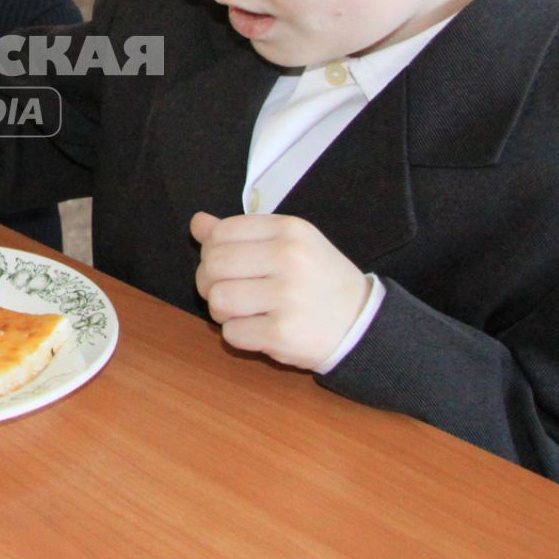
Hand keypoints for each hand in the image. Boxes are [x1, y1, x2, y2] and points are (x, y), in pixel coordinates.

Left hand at [190, 212, 370, 370]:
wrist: (360, 323)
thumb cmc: (316, 279)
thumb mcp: (287, 244)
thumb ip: (240, 232)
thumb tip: (197, 223)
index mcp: (288, 229)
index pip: (220, 232)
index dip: (211, 251)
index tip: (227, 265)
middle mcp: (289, 258)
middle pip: (212, 265)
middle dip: (210, 283)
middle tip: (230, 292)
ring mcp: (288, 296)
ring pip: (218, 300)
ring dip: (222, 312)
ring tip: (244, 312)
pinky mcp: (283, 333)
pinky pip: (232, 333)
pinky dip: (239, 335)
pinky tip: (260, 329)